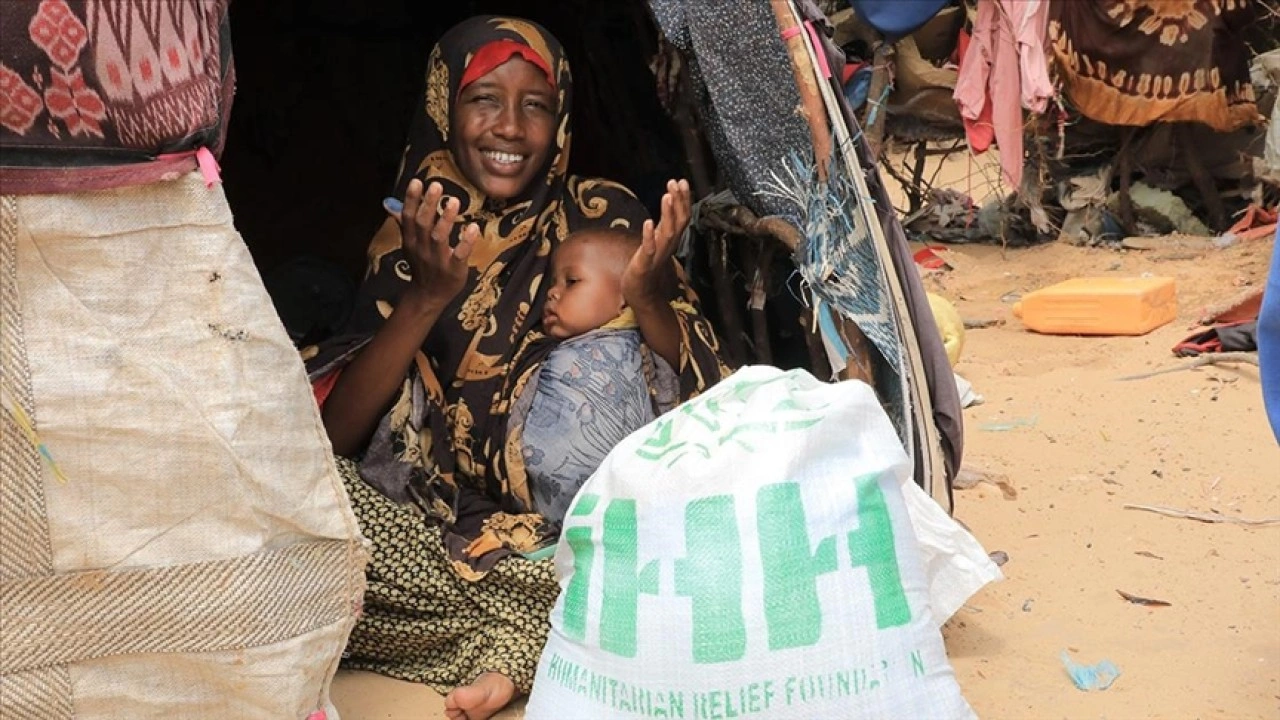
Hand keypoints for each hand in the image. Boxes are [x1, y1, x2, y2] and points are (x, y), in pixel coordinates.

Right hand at [394, 179, 478, 307]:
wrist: (428, 296)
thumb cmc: (422, 265)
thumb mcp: (409, 244)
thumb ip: (403, 223)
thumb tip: (389, 204)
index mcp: (411, 240)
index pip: (409, 217)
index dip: (411, 199)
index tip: (417, 182)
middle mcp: (422, 248)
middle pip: (423, 224)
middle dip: (428, 204)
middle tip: (436, 185)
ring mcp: (437, 259)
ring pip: (439, 237)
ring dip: (446, 219)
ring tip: (454, 201)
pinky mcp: (453, 269)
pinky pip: (459, 254)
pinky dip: (466, 241)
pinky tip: (473, 227)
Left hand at [622, 179, 690, 306]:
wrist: (642, 294)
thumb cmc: (647, 267)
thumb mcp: (657, 242)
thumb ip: (662, 226)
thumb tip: (667, 208)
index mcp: (670, 240)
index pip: (682, 217)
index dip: (683, 199)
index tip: (682, 181)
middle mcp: (667, 246)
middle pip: (679, 221)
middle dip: (679, 201)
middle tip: (676, 182)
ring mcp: (657, 255)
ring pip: (667, 233)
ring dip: (667, 214)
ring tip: (666, 196)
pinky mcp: (644, 265)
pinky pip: (649, 250)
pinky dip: (649, 237)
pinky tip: (648, 223)